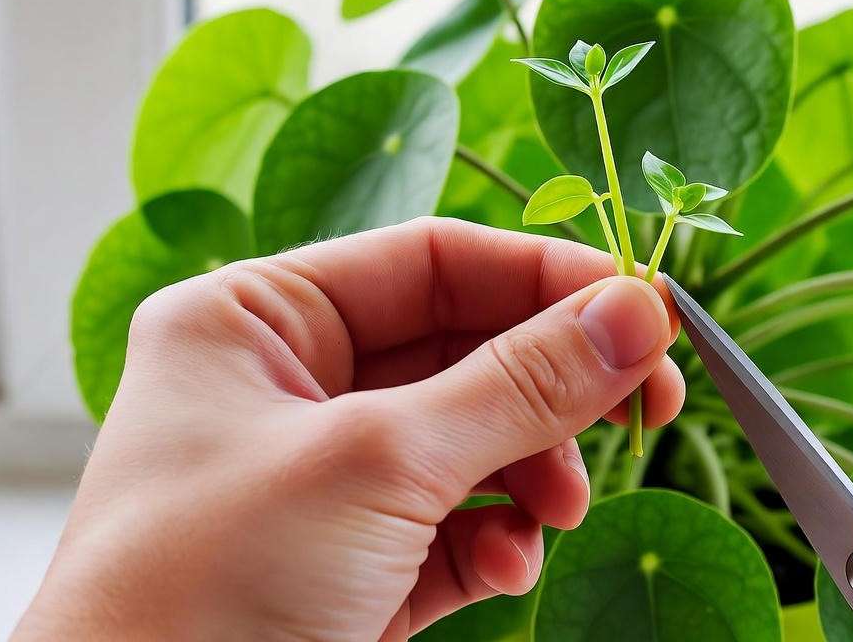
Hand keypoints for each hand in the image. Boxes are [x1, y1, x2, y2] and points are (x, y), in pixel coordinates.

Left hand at [15, 218, 683, 640]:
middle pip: (466, 351)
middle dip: (553, 388)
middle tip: (647, 404)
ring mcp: (327, 481)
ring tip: (557, 511)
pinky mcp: (356, 564)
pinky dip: (501, 542)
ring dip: (535, 472)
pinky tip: (507, 569)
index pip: (433, 261)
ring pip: (475, 441)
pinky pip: (459, 525)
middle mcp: (291, 388)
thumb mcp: (378, 463)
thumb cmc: (205, 591)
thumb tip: (637, 314)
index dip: (545, 279)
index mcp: (257, 321)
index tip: (644, 310)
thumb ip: (520, 384)